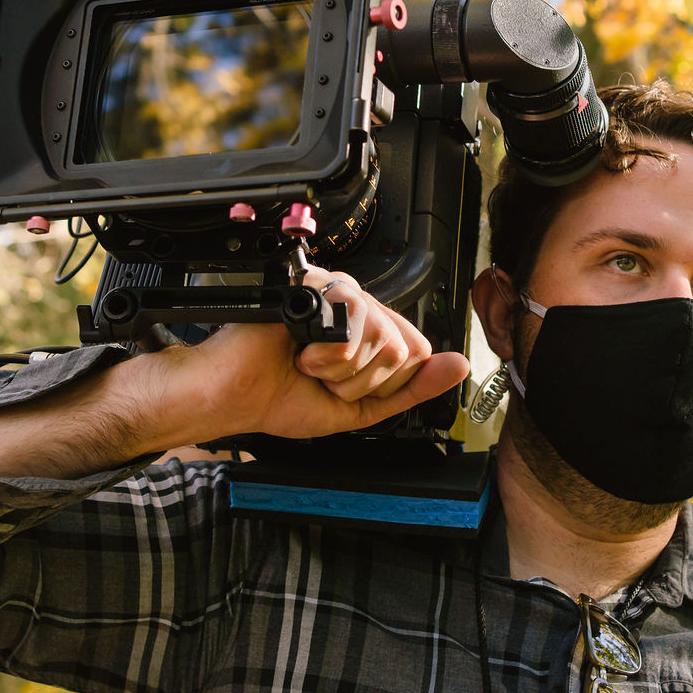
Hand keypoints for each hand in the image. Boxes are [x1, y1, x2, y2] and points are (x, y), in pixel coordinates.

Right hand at [169, 268, 469, 439]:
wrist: (234, 397)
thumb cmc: (282, 397)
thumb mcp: (361, 406)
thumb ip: (412, 388)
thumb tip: (458, 367)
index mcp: (370, 328)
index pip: (417, 352)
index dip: (382, 383)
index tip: (343, 386)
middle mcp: (358, 305)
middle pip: (404, 349)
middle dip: (360, 381)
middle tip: (322, 376)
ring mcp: (338, 292)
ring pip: (382, 339)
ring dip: (340, 371)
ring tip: (308, 363)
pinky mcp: (316, 285)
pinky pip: (354, 325)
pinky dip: (326, 356)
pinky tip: (300, 351)